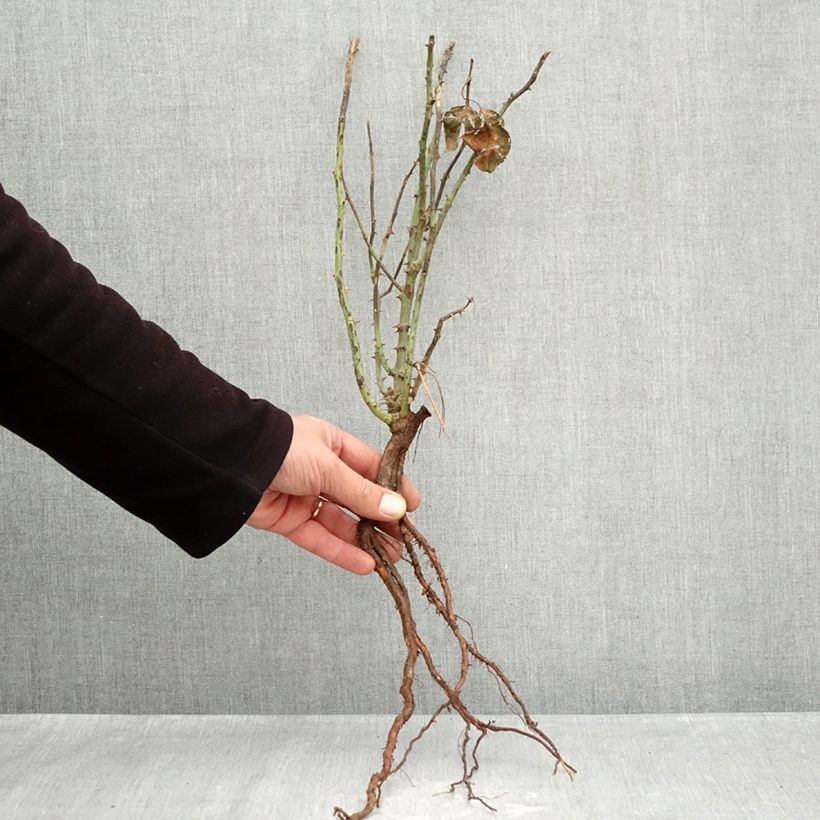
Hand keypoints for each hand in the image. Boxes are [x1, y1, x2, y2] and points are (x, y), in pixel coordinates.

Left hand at [245, 415, 419, 574]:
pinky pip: (319, 537)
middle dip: (381, 519)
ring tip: (391, 558)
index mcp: (332, 445)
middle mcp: (320, 470)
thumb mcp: (329, 467)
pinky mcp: (287, 520)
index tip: (413, 508)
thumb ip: (361, 492)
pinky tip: (364, 564)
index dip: (393, 487)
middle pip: (357, 498)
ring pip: (340, 521)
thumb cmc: (282, 451)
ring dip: (365, 540)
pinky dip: (341, 551)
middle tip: (404, 540)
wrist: (230, 464)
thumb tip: (396, 509)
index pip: (371, 468)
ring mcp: (303, 496)